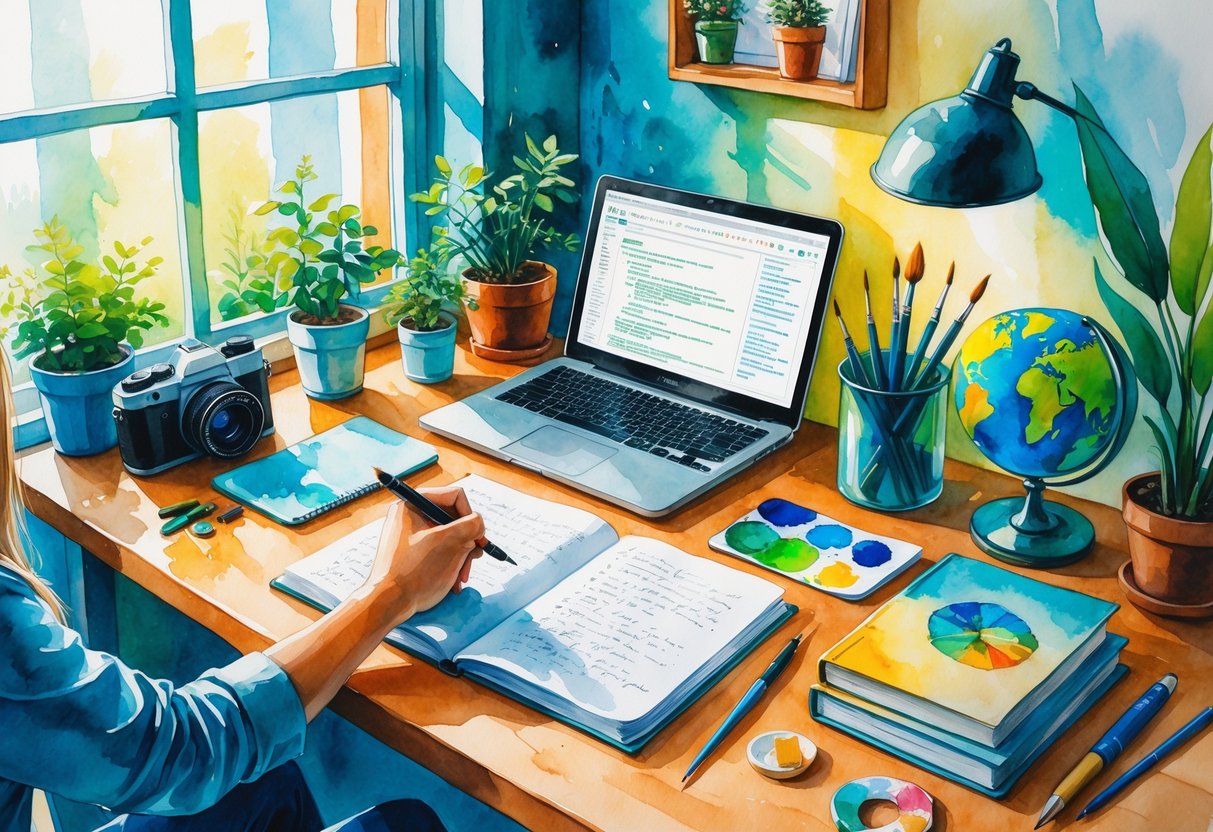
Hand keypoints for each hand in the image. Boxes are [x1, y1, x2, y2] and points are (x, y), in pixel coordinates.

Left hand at [365, 488, 485, 619]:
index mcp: (412, 505)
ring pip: (451, 536)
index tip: (477, 536)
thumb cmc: (412, 571)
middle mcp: (412, 516)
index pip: (453, 496)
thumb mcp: (446, 543)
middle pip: (454, 518)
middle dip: (467, 540)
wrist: (388, 603)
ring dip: (462, 555)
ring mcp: (413, 534)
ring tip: (463, 575)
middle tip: (474, 557)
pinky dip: (452, 562)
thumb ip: (469, 526)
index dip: (470, 515)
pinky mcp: (416, 552)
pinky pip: (442, 549)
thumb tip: (479, 522)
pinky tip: (455, 580)